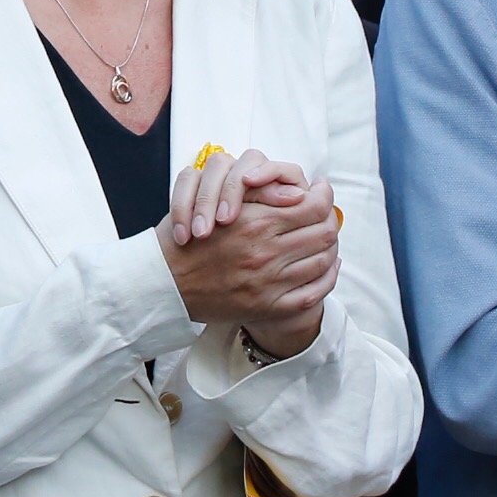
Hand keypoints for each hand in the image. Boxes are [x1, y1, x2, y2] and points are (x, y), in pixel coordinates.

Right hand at [160, 150, 340, 358]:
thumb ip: (260, 194)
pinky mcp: (269, 307)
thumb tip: (300, 193)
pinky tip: (325, 267)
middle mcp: (267, 254)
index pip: (314, 205)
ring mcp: (270, 284)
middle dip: (329, 217)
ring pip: (323, 261)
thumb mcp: (219, 204)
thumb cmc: (189, 238)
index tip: (319, 190)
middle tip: (325, 212)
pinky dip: (326, 278)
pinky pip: (313, 293)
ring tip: (324, 237)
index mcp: (256, 224)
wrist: (166, 282)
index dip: (323, 193)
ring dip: (331, 246)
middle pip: (325, 232)